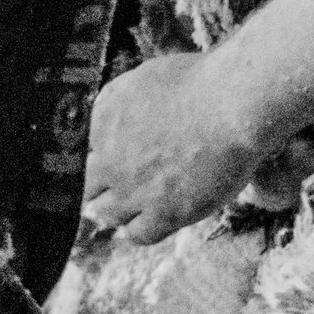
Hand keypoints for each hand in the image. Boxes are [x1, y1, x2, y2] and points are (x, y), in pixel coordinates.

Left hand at [82, 47, 279, 245]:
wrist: (232, 104)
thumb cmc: (198, 81)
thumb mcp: (143, 77)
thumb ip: (115, 100)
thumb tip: (102, 116)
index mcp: (102, 124)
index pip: (80, 153)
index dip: (97, 156)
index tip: (110, 158)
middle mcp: (111, 161)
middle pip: (87, 188)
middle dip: (100, 187)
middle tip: (117, 185)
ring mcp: (136, 190)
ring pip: (107, 215)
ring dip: (117, 211)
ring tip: (133, 206)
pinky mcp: (165, 213)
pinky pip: (139, 235)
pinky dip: (140, 229)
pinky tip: (151, 221)